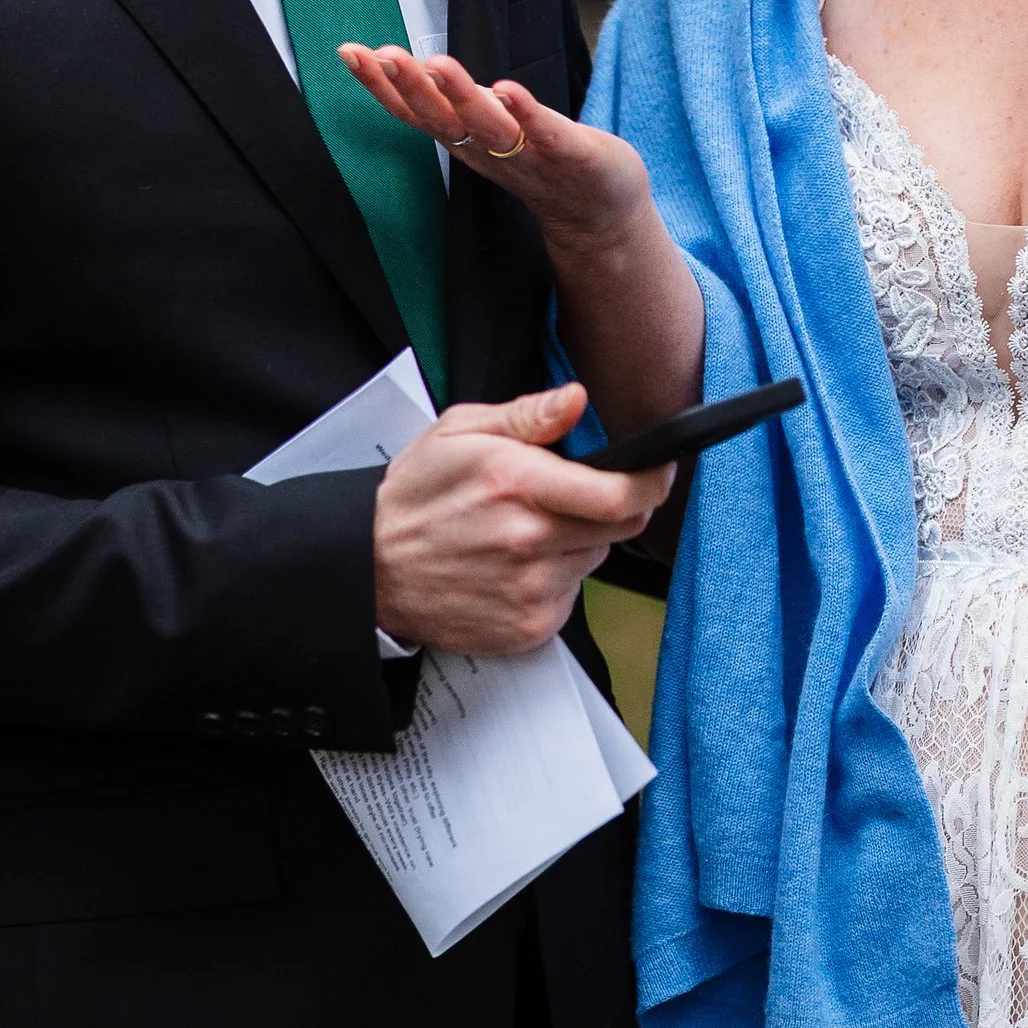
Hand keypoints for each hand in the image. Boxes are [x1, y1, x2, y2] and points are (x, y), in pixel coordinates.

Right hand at [340, 46, 651, 256]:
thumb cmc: (538, 159)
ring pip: (487, 126)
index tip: (349, 52)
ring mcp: (528, 154)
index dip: (380, 85)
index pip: (416, 111)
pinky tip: (507, 89)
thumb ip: (453, 101)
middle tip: (381, 55)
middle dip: (410, 86)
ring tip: (436, 63)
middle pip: (442, 118)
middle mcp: (487, 148)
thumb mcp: (485, 127)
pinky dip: (527, 113)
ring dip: (460, 95)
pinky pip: (545, 134)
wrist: (598, 215)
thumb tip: (411, 64)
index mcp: (465, 137)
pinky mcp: (571, 155)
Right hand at [372, 381, 672, 654]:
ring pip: (594, 560)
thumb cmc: (413, 496)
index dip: (652, 482)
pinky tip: (514, 568)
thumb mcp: (459, 431)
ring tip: (524, 534)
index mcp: (517, 484)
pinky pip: (570, 598)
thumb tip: (576, 400)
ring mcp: (530, 590)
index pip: (620, 494)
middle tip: (569, 499)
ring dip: (576, 544)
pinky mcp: (527, 628)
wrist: (369, 568)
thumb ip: (528, 415)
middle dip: (609, 508)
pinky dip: (554, 581)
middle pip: (619, 528)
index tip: (658, 473)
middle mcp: (529, 541)